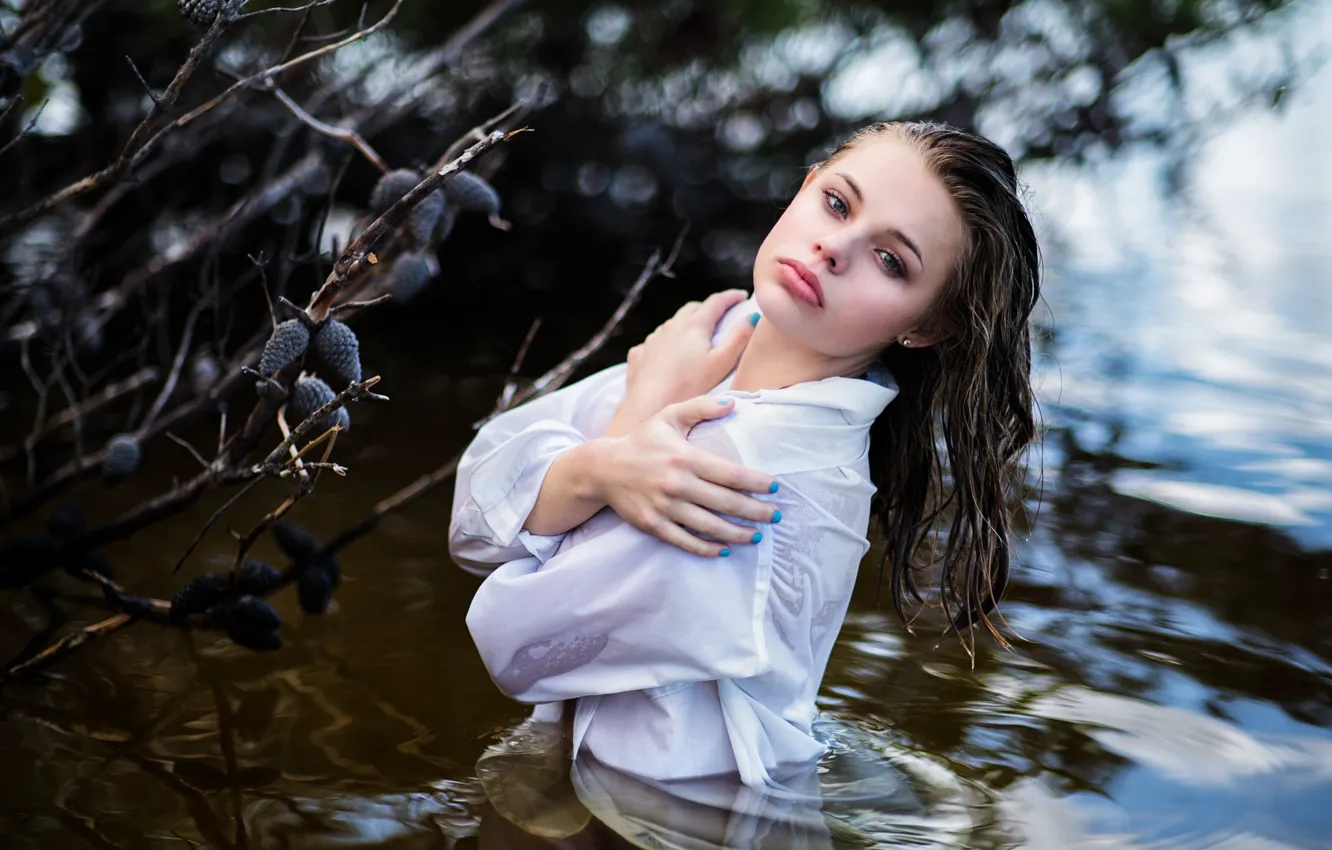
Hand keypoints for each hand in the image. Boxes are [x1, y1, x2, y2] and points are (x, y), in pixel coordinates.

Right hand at [590, 395, 778, 556]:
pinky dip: (707, 548)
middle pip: (726, 503)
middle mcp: (677, 484)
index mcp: (685, 458)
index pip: (730, 474)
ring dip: (737, 534)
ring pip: (709, 526)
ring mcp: (664, 507)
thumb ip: (701, 408)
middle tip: (775, 516)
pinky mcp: (653, 525)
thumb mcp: (669, 417)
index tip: (775, 488)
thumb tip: (733, 404)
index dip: (756, 483)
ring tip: (757, 536)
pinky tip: (724, 550)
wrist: (602, 468)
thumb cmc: (642, 441)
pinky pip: (685, 541)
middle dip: (755, 511)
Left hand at [606, 289, 756, 436]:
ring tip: (696, 336)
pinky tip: (668, 353)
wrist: (647, 407)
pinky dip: (665, 341)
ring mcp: (653, 340)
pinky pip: (655, 341)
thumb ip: (739, 338)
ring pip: (672, 324)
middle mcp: (671, 327)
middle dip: (708, 308)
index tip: (741, 296)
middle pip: (692, 309)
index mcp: (694, 326)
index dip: (730, 297)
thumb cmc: (688, 388)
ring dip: (685, 324)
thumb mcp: (721, 363)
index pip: (715, 302)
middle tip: (720, 316)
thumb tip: (752, 317)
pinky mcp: (640, 354)